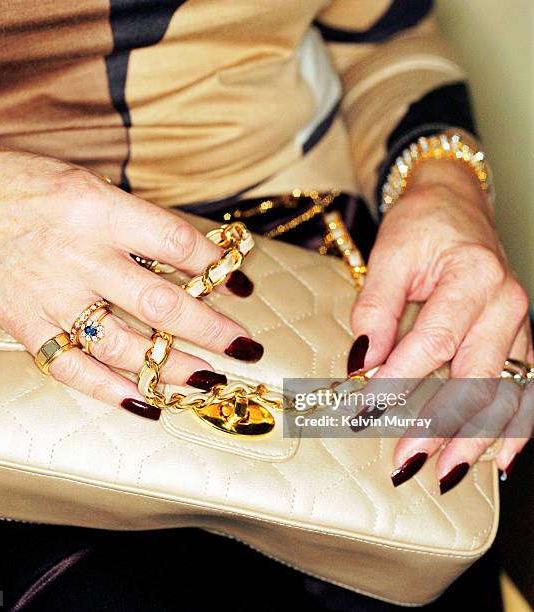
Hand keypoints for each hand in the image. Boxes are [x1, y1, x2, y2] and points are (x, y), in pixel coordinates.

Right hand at [0, 144, 260, 413]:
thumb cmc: (16, 185)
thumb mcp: (82, 182)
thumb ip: (130, 219)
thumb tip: (185, 254)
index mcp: (98, 209)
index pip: (176, 243)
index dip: (217, 268)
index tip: (240, 284)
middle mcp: (79, 255)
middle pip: (161, 303)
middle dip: (213, 330)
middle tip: (245, 346)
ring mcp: (50, 296)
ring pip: (125, 344)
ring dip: (173, 367)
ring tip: (208, 380)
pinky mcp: (24, 325)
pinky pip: (72, 368)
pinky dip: (110, 390)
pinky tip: (144, 402)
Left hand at [349, 158, 531, 488]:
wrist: (454, 203)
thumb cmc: (421, 225)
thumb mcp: (389, 256)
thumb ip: (376, 309)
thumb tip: (363, 363)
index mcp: (472, 278)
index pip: (434, 343)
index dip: (399, 381)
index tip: (367, 410)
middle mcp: (505, 303)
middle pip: (476, 378)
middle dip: (440, 426)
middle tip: (407, 461)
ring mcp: (518, 322)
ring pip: (505, 392)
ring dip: (476, 438)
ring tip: (447, 473)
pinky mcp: (517, 335)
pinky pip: (522, 387)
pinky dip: (513, 426)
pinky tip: (499, 457)